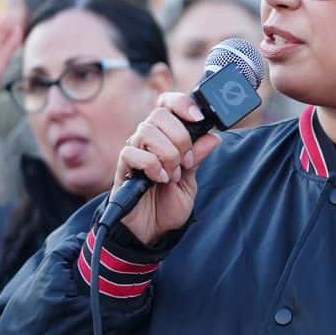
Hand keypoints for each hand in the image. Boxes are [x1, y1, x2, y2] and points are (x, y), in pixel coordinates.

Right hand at [115, 92, 223, 244]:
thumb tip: (213, 136)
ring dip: (167, 154)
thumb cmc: (169, 204)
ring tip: (172, 175)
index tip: (198, 118)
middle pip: (159, 114)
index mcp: (165, 137)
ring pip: (147, 131)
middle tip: (185, 162)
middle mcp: (148, 140)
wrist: (153, 231)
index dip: (182, 103)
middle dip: (180, 138)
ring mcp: (134, 152)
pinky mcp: (123, 168)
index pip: (167, 103)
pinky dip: (152, 165)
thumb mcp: (191, 180)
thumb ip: (197, 158)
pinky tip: (159, 180)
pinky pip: (132, 153)